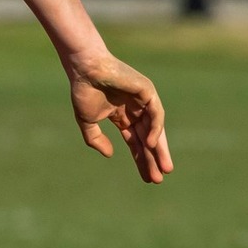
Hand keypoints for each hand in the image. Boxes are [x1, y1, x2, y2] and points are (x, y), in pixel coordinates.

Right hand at [66, 50, 173, 184]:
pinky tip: (151, 144)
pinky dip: (155, 129)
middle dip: (153, 158)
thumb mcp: (87, 121)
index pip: (134, 141)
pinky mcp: (147, 91)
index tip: (148, 178)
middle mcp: (135, 110)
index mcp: (122, 116)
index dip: (140, 159)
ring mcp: (142, 100)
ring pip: (154, 129)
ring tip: (163, 168)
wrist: (85, 69)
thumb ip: (95, 139)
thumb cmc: (84, 90)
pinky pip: (155, 113)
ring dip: (159, 149)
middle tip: (159, 178)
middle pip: (147, 139)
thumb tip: (110, 154)